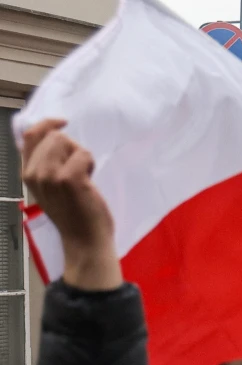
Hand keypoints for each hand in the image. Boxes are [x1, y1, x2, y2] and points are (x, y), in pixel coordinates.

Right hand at [20, 119, 119, 289]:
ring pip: (67, 142)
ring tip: (84, 176)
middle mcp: (34, 173)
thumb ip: (45, 165)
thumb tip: (52, 136)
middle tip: (80, 169)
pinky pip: (83, 154)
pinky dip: (91, 163)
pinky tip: (91, 179)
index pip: (28, 136)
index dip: (46, 124)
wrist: (84, 240)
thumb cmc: (73, 215)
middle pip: (53, 136)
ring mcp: (51, 176)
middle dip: (71, 147)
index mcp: (27, 174)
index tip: (63, 123)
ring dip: (81, 155)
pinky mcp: (70, 179)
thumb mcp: (50, 188)